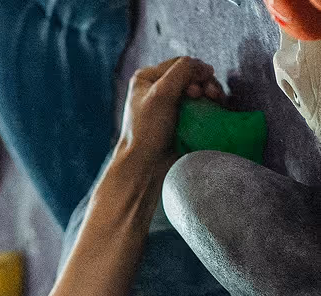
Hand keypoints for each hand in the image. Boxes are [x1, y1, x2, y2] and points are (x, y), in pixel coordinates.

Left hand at [114, 56, 224, 181]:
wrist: (144, 167)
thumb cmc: (147, 131)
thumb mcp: (161, 93)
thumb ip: (183, 71)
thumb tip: (204, 67)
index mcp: (146, 78)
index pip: (180, 64)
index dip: (195, 72)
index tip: (199, 90)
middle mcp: (156, 89)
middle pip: (191, 76)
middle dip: (205, 83)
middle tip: (211, 95)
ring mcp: (169, 106)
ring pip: (198, 91)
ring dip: (210, 94)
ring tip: (215, 102)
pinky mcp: (179, 122)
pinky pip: (199, 107)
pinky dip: (208, 107)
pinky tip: (215, 110)